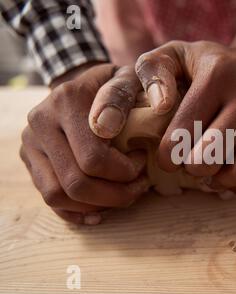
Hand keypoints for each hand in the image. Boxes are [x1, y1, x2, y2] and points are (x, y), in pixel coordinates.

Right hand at [20, 64, 149, 224]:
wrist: (84, 84)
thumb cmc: (116, 85)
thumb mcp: (130, 78)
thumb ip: (124, 95)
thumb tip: (109, 128)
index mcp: (66, 102)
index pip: (94, 159)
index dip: (126, 172)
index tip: (143, 159)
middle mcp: (41, 123)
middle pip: (75, 183)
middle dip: (115, 195)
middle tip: (139, 186)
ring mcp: (31, 144)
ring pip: (58, 197)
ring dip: (98, 205)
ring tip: (123, 195)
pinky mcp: (30, 160)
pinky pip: (49, 199)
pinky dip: (77, 212)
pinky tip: (101, 211)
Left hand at [134, 19, 235, 190]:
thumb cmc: (214, 66)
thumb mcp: (178, 54)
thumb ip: (153, 70)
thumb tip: (159, 106)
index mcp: (218, 75)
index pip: (183, 132)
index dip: (168, 155)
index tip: (168, 157)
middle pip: (211, 157)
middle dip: (193, 169)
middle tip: (190, 162)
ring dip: (220, 179)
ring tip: (212, 168)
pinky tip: (231, 166)